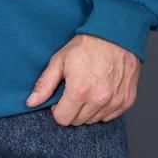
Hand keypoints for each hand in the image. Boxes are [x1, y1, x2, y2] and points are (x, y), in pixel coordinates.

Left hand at [25, 34, 140, 124]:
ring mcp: (115, 102)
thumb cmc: (88, 45)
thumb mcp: (59, 61)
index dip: (58, 109)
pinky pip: (110, 116)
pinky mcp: (126, 101)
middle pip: (78, 121)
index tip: (62, 97)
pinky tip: (102, 91)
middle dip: (73, 109)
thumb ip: (45, 85)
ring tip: (90, 89)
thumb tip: (31, 102)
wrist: (117, 35)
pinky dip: (104, 108)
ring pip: (94, 120)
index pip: (62, 119)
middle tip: (76, 91)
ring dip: (89, 109)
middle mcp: (98, 100)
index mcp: (79, 91)